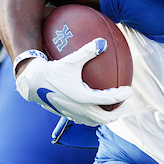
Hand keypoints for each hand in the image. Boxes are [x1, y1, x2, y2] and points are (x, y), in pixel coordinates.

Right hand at [14, 42, 131, 125]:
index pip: (109, 99)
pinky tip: (95, 106)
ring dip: (106, 117)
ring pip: (96, 122)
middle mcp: (80, 109)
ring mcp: (74, 114)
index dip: (121, 95)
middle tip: (124, 103)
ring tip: (112, 108)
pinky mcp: (68, 115)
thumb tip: (103, 42)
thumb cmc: (53, 70)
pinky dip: (94, 116)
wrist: (33, 84)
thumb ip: (88, 51)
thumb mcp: (71, 60)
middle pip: (105, 118)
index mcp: (83, 97)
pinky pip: (86, 120)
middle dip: (117, 112)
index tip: (130, 90)